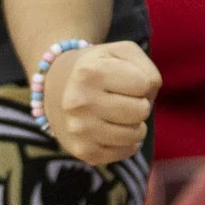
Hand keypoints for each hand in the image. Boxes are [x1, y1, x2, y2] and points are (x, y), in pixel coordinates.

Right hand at [41, 41, 158, 165]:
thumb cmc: (98, 67)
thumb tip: (148, 99)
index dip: (141, 82)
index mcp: (89, 72)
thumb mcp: (121, 53)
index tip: (125, 80)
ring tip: (118, 114)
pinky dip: (127, 141)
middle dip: (140, 104)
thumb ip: (146, 69)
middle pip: (142, 110)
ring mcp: (79, 130)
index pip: (144, 84)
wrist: (55, 86)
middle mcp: (80, 102)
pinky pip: (126, 151)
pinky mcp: (83, 151)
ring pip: (136, 134)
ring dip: (135, 124)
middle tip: (123, 98)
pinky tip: (113, 129)